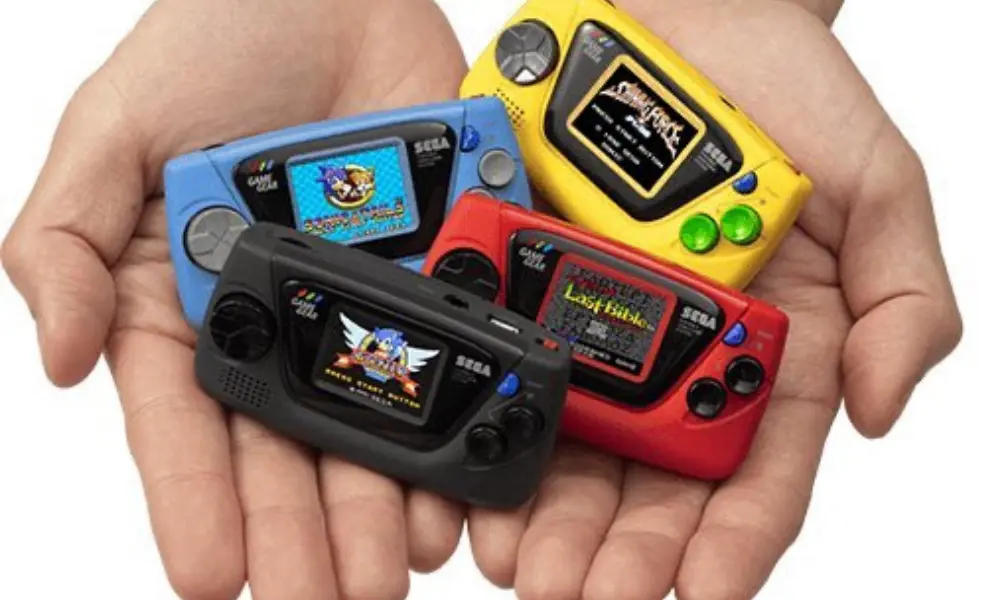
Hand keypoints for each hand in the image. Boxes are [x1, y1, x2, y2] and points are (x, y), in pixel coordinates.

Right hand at [1, 0, 469, 597]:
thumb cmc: (215, 43)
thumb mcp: (109, 133)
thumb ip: (64, 244)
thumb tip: (57, 363)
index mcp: (193, 303)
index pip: (184, 425)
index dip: (194, 503)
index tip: (209, 578)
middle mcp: (282, 321)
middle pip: (285, 448)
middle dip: (297, 533)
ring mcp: (366, 305)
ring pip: (371, 424)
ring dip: (377, 507)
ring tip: (385, 576)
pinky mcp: (438, 279)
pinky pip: (449, 365)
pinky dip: (454, 429)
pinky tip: (454, 495)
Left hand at [465, 1, 962, 598]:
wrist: (674, 7)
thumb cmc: (780, 82)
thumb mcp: (879, 181)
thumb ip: (901, 297)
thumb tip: (882, 411)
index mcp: (763, 342)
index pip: (755, 464)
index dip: (735, 540)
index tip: (704, 593)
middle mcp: (673, 341)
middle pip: (648, 474)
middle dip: (621, 550)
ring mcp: (592, 310)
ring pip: (568, 436)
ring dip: (546, 512)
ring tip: (517, 567)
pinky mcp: (523, 268)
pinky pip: (503, 353)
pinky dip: (486, 414)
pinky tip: (466, 471)